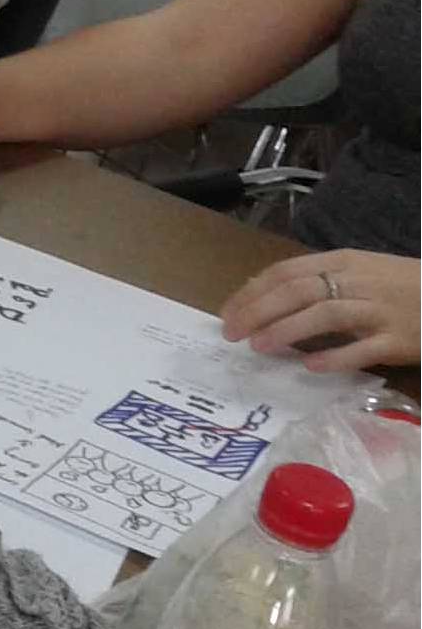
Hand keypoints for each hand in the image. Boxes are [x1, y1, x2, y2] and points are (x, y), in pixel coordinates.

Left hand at [220, 250, 420, 374]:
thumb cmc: (402, 287)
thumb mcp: (360, 273)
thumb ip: (318, 282)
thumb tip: (263, 299)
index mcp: (344, 262)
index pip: (287, 272)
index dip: (252, 292)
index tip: (227, 313)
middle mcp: (359, 282)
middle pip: (299, 291)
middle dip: (258, 311)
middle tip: (231, 333)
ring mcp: (381, 311)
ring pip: (326, 315)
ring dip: (287, 330)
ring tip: (258, 346)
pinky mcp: (399, 340)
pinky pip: (363, 349)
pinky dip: (334, 357)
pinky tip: (309, 366)